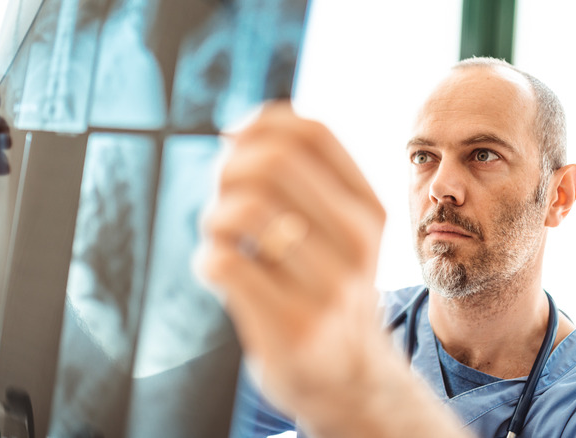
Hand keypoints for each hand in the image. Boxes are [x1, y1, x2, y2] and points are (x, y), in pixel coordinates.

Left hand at [196, 104, 466, 436]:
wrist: (348, 377)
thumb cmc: (324, 286)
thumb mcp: (336, 229)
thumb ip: (303, 176)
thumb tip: (241, 127)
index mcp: (368, 207)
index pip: (310, 131)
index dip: (257, 125)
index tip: (236, 149)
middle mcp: (357, 240)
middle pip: (269, 161)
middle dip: (227, 171)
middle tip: (223, 202)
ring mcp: (329, 286)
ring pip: (242, 209)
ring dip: (213, 219)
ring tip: (222, 239)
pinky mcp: (294, 325)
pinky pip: (222, 262)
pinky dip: (207, 260)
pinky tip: (221, 273)